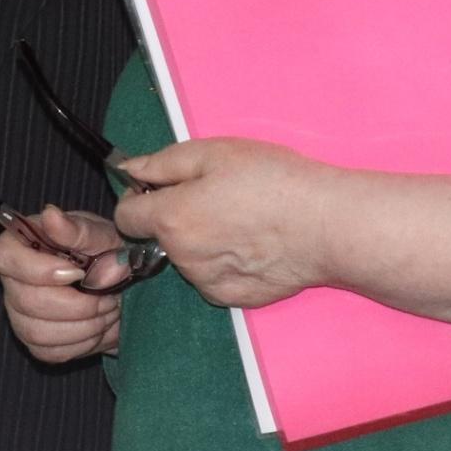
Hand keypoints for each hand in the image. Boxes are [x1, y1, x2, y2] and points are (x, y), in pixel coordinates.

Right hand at [0, 207, 127, 362]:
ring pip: (38, 332)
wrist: (123, 285)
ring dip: (83, 326)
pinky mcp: (35, 342)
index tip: (78, 272)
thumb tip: (50, 215)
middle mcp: (13, 281)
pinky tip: (99, 327)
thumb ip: (77, 229)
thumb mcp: (101, 235)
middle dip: (76, 304)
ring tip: (108, 309)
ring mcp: (20, 314)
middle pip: (26, 301)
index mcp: (22, 245)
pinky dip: (82, 343)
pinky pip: (50, 352)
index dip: (39, 270)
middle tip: (109, 294)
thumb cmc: (107, 251)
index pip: (5, 257)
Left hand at [113, 139, 337, 308]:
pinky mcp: (232, 298)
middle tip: (217, 196)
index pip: (126, 216)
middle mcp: (181, 257)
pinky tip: (253, 244)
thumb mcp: (214, 152)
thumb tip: (129, 170)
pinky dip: (225, 262)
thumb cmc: (273, 181)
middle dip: (178, 217)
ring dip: (202, 240)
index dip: (139, 197)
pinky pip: (214, 278)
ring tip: (242, 219)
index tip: (162, 188)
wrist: (325, 225)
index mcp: (171, 218)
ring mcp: (206, 282)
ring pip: (188, 258)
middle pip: (160, 237)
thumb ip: (163, 163)